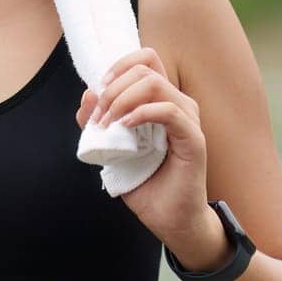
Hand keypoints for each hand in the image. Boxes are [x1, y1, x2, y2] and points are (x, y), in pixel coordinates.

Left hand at [75, 47, 207, 244]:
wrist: (170, 220)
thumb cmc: (146, 185)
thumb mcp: (110, 151)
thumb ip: (98, 123)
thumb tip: (88, 93)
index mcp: (161, 101)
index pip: (145, 59)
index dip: (118, 67)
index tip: (98, 92)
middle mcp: (177, 104)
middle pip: (145, 67)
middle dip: (113, 87)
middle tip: (98, 116)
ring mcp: (187, 119)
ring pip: (155, 83)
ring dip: (122, 99)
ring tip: (108, 124)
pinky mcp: (193, 138)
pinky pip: (170, 111)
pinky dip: (143, 113)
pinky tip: (126, 127)